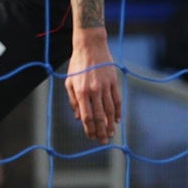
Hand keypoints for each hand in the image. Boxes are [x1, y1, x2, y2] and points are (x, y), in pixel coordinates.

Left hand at [65, 26, 121, 144]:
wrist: (90, 45)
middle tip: (103, 141)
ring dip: (110, 124)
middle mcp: (94, 90)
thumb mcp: (69, 82)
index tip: (91, 137)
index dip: (89, 129)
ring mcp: (105, 86)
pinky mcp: (113, 81)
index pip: (87, 116)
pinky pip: (117, 100)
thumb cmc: (77, 64)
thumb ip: (73, 101)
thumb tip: (78, 118)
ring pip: (110, 110)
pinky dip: (117, 111)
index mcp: (81, 92)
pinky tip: (117, 120)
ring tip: (111, 134)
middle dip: (101, 131)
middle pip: (100, 116)